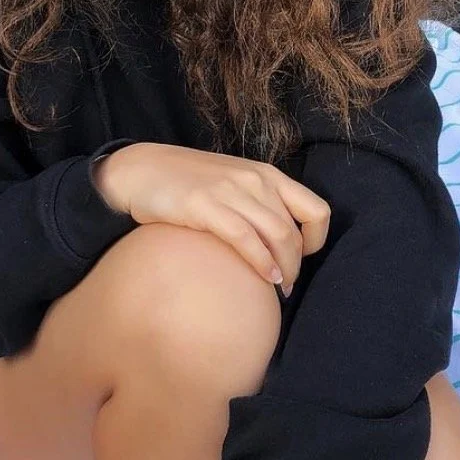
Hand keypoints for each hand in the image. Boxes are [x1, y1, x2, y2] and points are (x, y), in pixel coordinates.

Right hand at [92, 143, 330, 295]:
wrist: (142, 170)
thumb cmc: (188, 184)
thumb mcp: (233, 184)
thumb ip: (258, 204)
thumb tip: (280, 244)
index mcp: (267, 174)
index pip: (316, 209)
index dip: (316, 240)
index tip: (302, 258)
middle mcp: (256, 180)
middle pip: (295, 231)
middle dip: (296, 265)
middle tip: (285, 286)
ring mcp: (231, 191)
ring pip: (278, 235)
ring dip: (284, 269)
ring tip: (277, 288)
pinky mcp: (206, 205)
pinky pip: (246, 238)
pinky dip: (262, 262)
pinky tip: (264, 279)